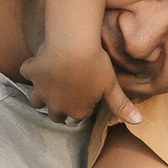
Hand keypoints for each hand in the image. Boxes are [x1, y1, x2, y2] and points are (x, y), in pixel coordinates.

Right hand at [21, 39, 140, 124]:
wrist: (73, 45)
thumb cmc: (96, 65)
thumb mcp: (111, 86)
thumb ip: (122, 106)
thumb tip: (139, 122)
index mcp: (77, 110)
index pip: (79, 115)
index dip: (84, 105)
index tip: (88, 94)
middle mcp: (56, 105)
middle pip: (55, 115)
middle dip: (60, 107)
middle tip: (67, 91)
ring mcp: (41, 90)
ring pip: (36, 100)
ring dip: (41, 95)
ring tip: (49, 84)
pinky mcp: (31, 72)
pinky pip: (28, 72)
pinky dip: (32, 68)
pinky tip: (39, 61)